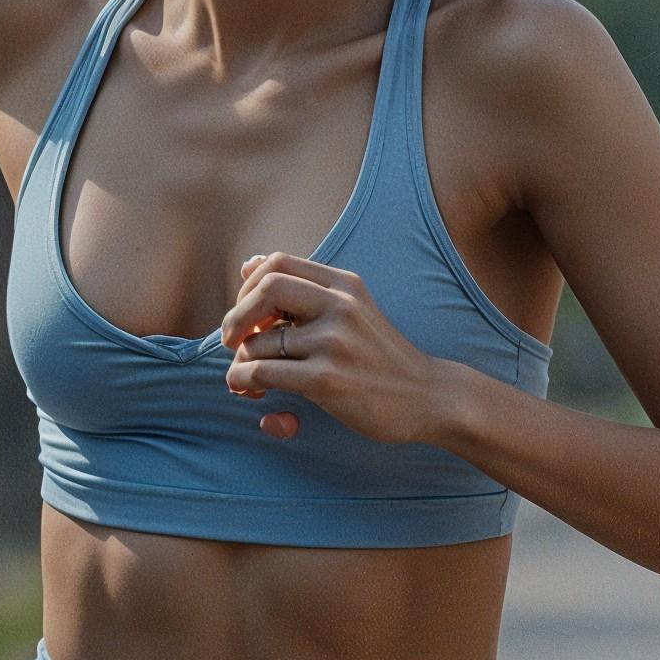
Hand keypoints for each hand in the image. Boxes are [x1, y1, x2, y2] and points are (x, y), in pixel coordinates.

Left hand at [220, 253, 444, 442]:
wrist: (429, 397)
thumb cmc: (381, 358)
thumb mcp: (351, 310)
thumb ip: (303, 288)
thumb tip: (248, 262)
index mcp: (344, 285)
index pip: (277, 263)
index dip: (249, 286)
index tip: (249, 314)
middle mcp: (340, 305)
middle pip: (265, 287)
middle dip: (236, 315)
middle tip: (231, 340)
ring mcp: (334, 341)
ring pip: (257, 341)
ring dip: (240, 363)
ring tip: (246, 380)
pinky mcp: (327, 378)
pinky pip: (262, 373)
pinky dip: (243, 383)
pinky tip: (251, 394)